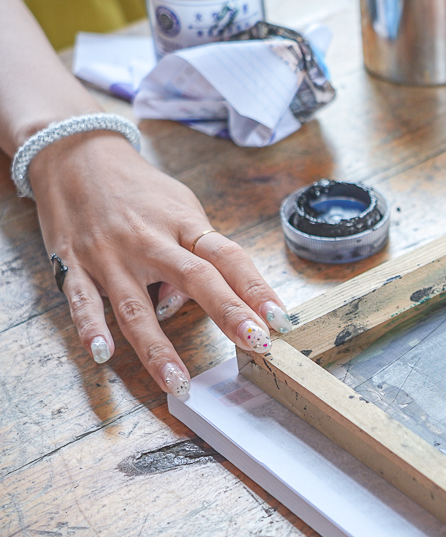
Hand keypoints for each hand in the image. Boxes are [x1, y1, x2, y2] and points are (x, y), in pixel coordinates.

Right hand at [30, 131, 289, 396]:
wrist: (74, 154)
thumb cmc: (139, 189)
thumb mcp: (180, 207)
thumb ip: (196, 251)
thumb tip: (199, 301)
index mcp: (184, 225)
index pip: (229, 258)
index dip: (257, 289)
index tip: (280, 319)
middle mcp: (150, 241)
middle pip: (195, 279)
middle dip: (228, 314)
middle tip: (256, 345)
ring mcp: (110, 256)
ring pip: (136, 307)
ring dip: (157, 348)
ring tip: (179, 382)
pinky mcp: (73, 265)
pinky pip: (83, 302)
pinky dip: (90, 328)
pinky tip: (103, 354)